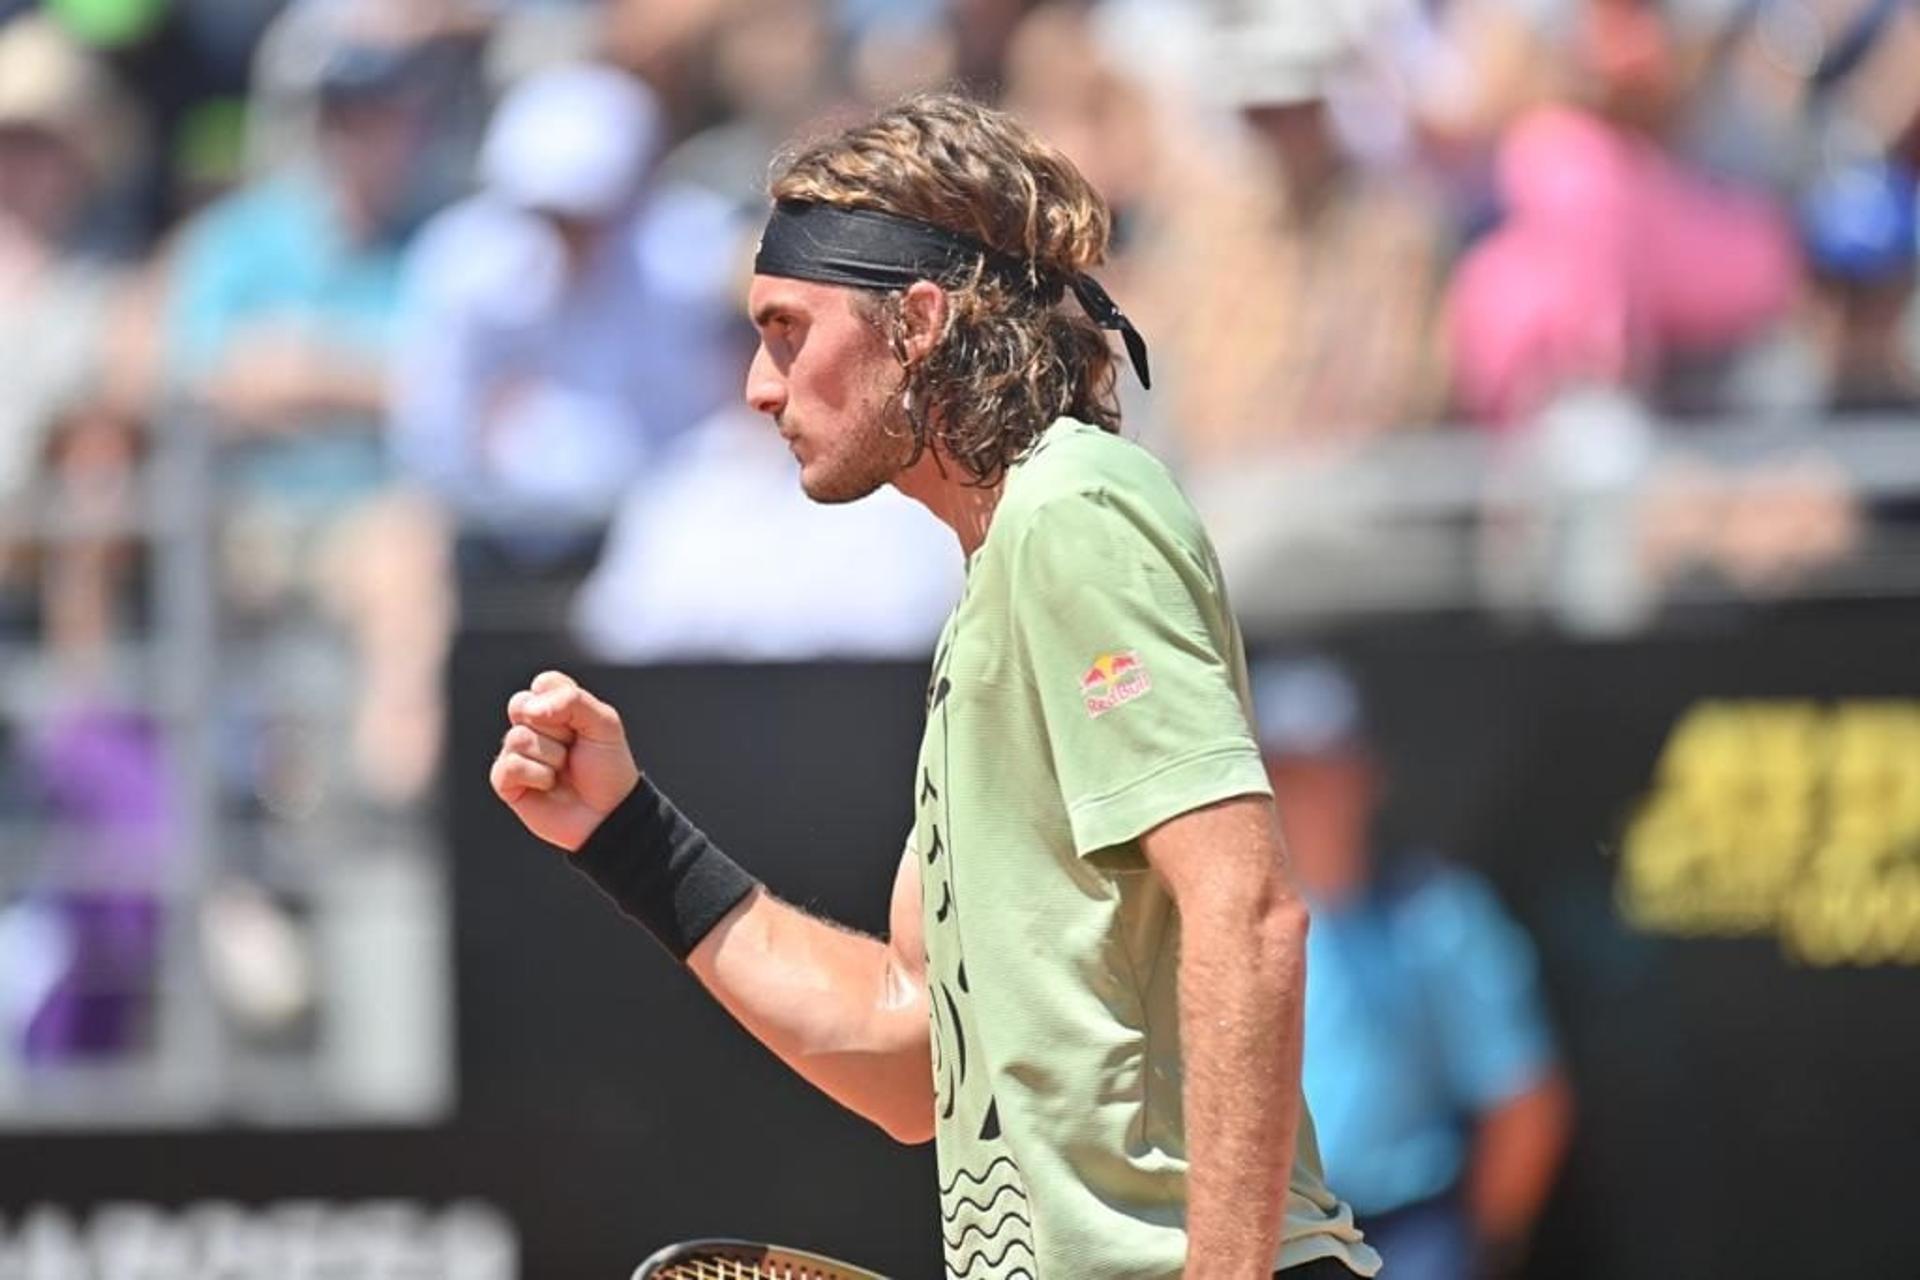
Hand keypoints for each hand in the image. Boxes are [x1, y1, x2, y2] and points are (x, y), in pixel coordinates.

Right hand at [491, 670, 640, 851]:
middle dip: (555, 728)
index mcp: (555, 707)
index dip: (564, 703)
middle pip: (520, 705)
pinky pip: (510, 766)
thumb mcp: (604, 724)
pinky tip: (549, 785)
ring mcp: (517, 753)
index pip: (543, 684)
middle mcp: (531, 726)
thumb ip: (572, 701)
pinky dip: (537, 776)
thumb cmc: (608, 768)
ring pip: (518, 737)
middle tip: (572, 746)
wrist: (609, 813)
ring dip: (552, 756)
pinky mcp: (506, 781)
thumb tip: (531, 709)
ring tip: (564, 770)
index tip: (582, 725)